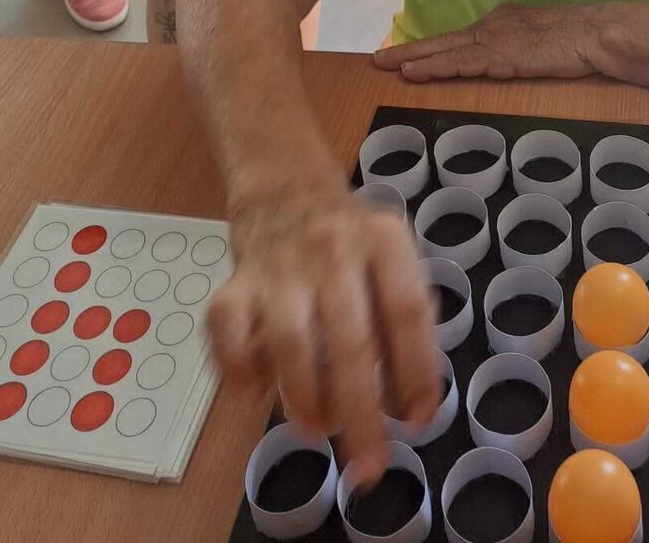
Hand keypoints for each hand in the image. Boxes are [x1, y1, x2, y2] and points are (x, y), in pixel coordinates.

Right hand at [210, 178, 443, 484]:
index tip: (419, 422)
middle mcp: (334, 249)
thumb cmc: (349, 237)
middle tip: (369, 465)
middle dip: (362, 413)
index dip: (417, 372)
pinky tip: (255, 391)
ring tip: (318, 428)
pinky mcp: (235, 281)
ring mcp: (280, 264)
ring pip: (292, 343)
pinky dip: (238, 369)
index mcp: (384, 240)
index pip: (407, 313)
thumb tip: (411, 403)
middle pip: (351, 341)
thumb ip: (402, 316)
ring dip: (305, 399)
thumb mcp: (390, 255)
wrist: (284, 183)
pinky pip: (229, 332)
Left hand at [374, 2, 602, 81]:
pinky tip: (420, 73)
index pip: (458, 38)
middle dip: (410, 51)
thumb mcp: (538, 41)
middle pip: (443, 41)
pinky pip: (464, 63)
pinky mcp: (503, 56)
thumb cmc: (575, 40)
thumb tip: (500, 62)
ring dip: (417, 61)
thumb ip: (516, 49)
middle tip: (378, 60)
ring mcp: (496, 41)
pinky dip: (439, 68)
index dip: (430, 48)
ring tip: (390, 67)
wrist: (595, 33)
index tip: (405, 56)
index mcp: (499, 24)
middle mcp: (492, 28)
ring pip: (448, 53)